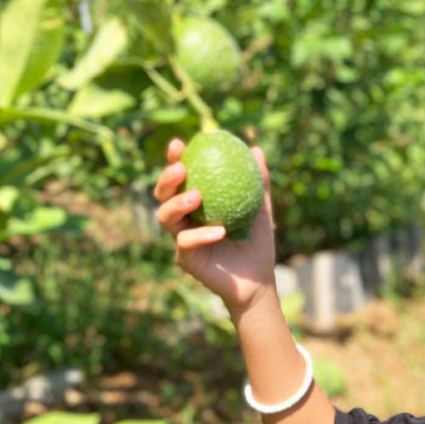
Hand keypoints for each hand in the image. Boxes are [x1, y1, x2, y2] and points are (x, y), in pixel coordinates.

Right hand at [153, 138, 276, 312]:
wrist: (258, 279)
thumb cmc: (257, 243)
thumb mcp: (261, 209)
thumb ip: (259, 182)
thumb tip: (257, 149)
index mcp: (197, 203)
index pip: (180, 177)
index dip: (173, 159)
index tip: (179, 144)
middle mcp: (184, 219)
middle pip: (162, 195)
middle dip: (165, 179)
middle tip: (180, 168)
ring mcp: (181, 239)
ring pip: (165, 217)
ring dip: (176, 204)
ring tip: (195, 196)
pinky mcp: (185, 259)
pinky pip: (186, 243)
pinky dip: (201, 235)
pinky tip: (218, 231)